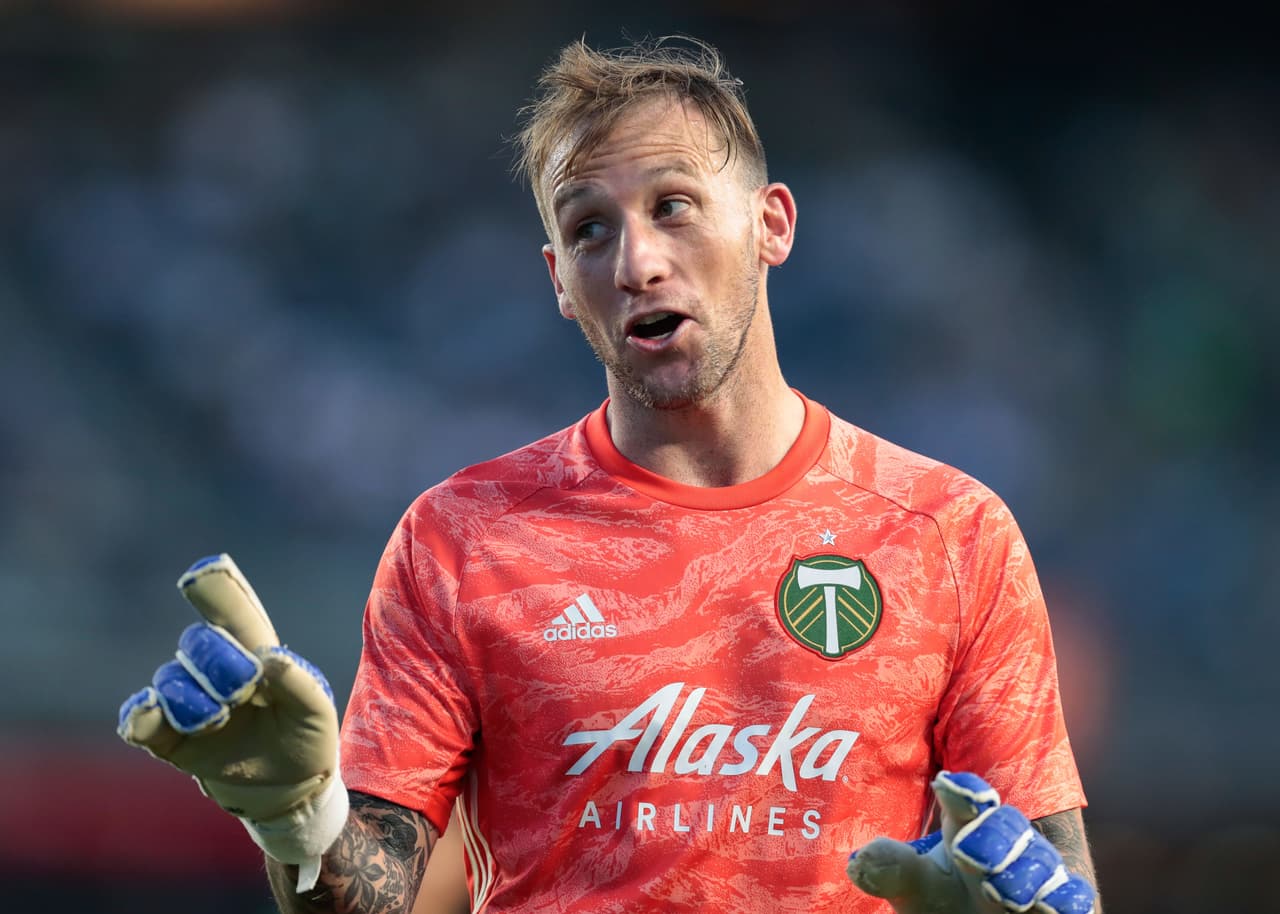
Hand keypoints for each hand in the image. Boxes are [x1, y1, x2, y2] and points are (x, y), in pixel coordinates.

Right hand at [117, 554, 345, 889]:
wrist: (289, 791)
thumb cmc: (307, 741)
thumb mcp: (317, 714)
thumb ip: (299, 683)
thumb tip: (269, 659)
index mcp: (258, 657)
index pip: (236, 615)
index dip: (219, 591)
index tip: (201, 572)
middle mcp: (220, 672)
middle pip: (199, 642)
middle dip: (216, 661)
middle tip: (241, 692)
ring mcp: (193, 703)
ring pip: (171, 679)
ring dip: (192, 698)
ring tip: (218, 720)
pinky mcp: (171, 738)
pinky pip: (142, 719)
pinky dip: (141, 715)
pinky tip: (147, 713)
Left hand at [847, 771, 1095, 913]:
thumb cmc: (944, 904)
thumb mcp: (914, 889)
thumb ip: (891, 869)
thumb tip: (862, 859)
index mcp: (967, 827)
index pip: (967, 799)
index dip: (962, 790)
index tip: (946, 785)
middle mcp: (1007, 844)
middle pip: (1007, 825)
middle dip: (990, 837)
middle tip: (965, 854)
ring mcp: (1038, 874)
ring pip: (1042, 861)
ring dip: (1022, 873)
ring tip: (997, 891)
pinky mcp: (1063, 904)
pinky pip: (1075, 896)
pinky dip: (1066, 899)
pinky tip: (1052, 906)